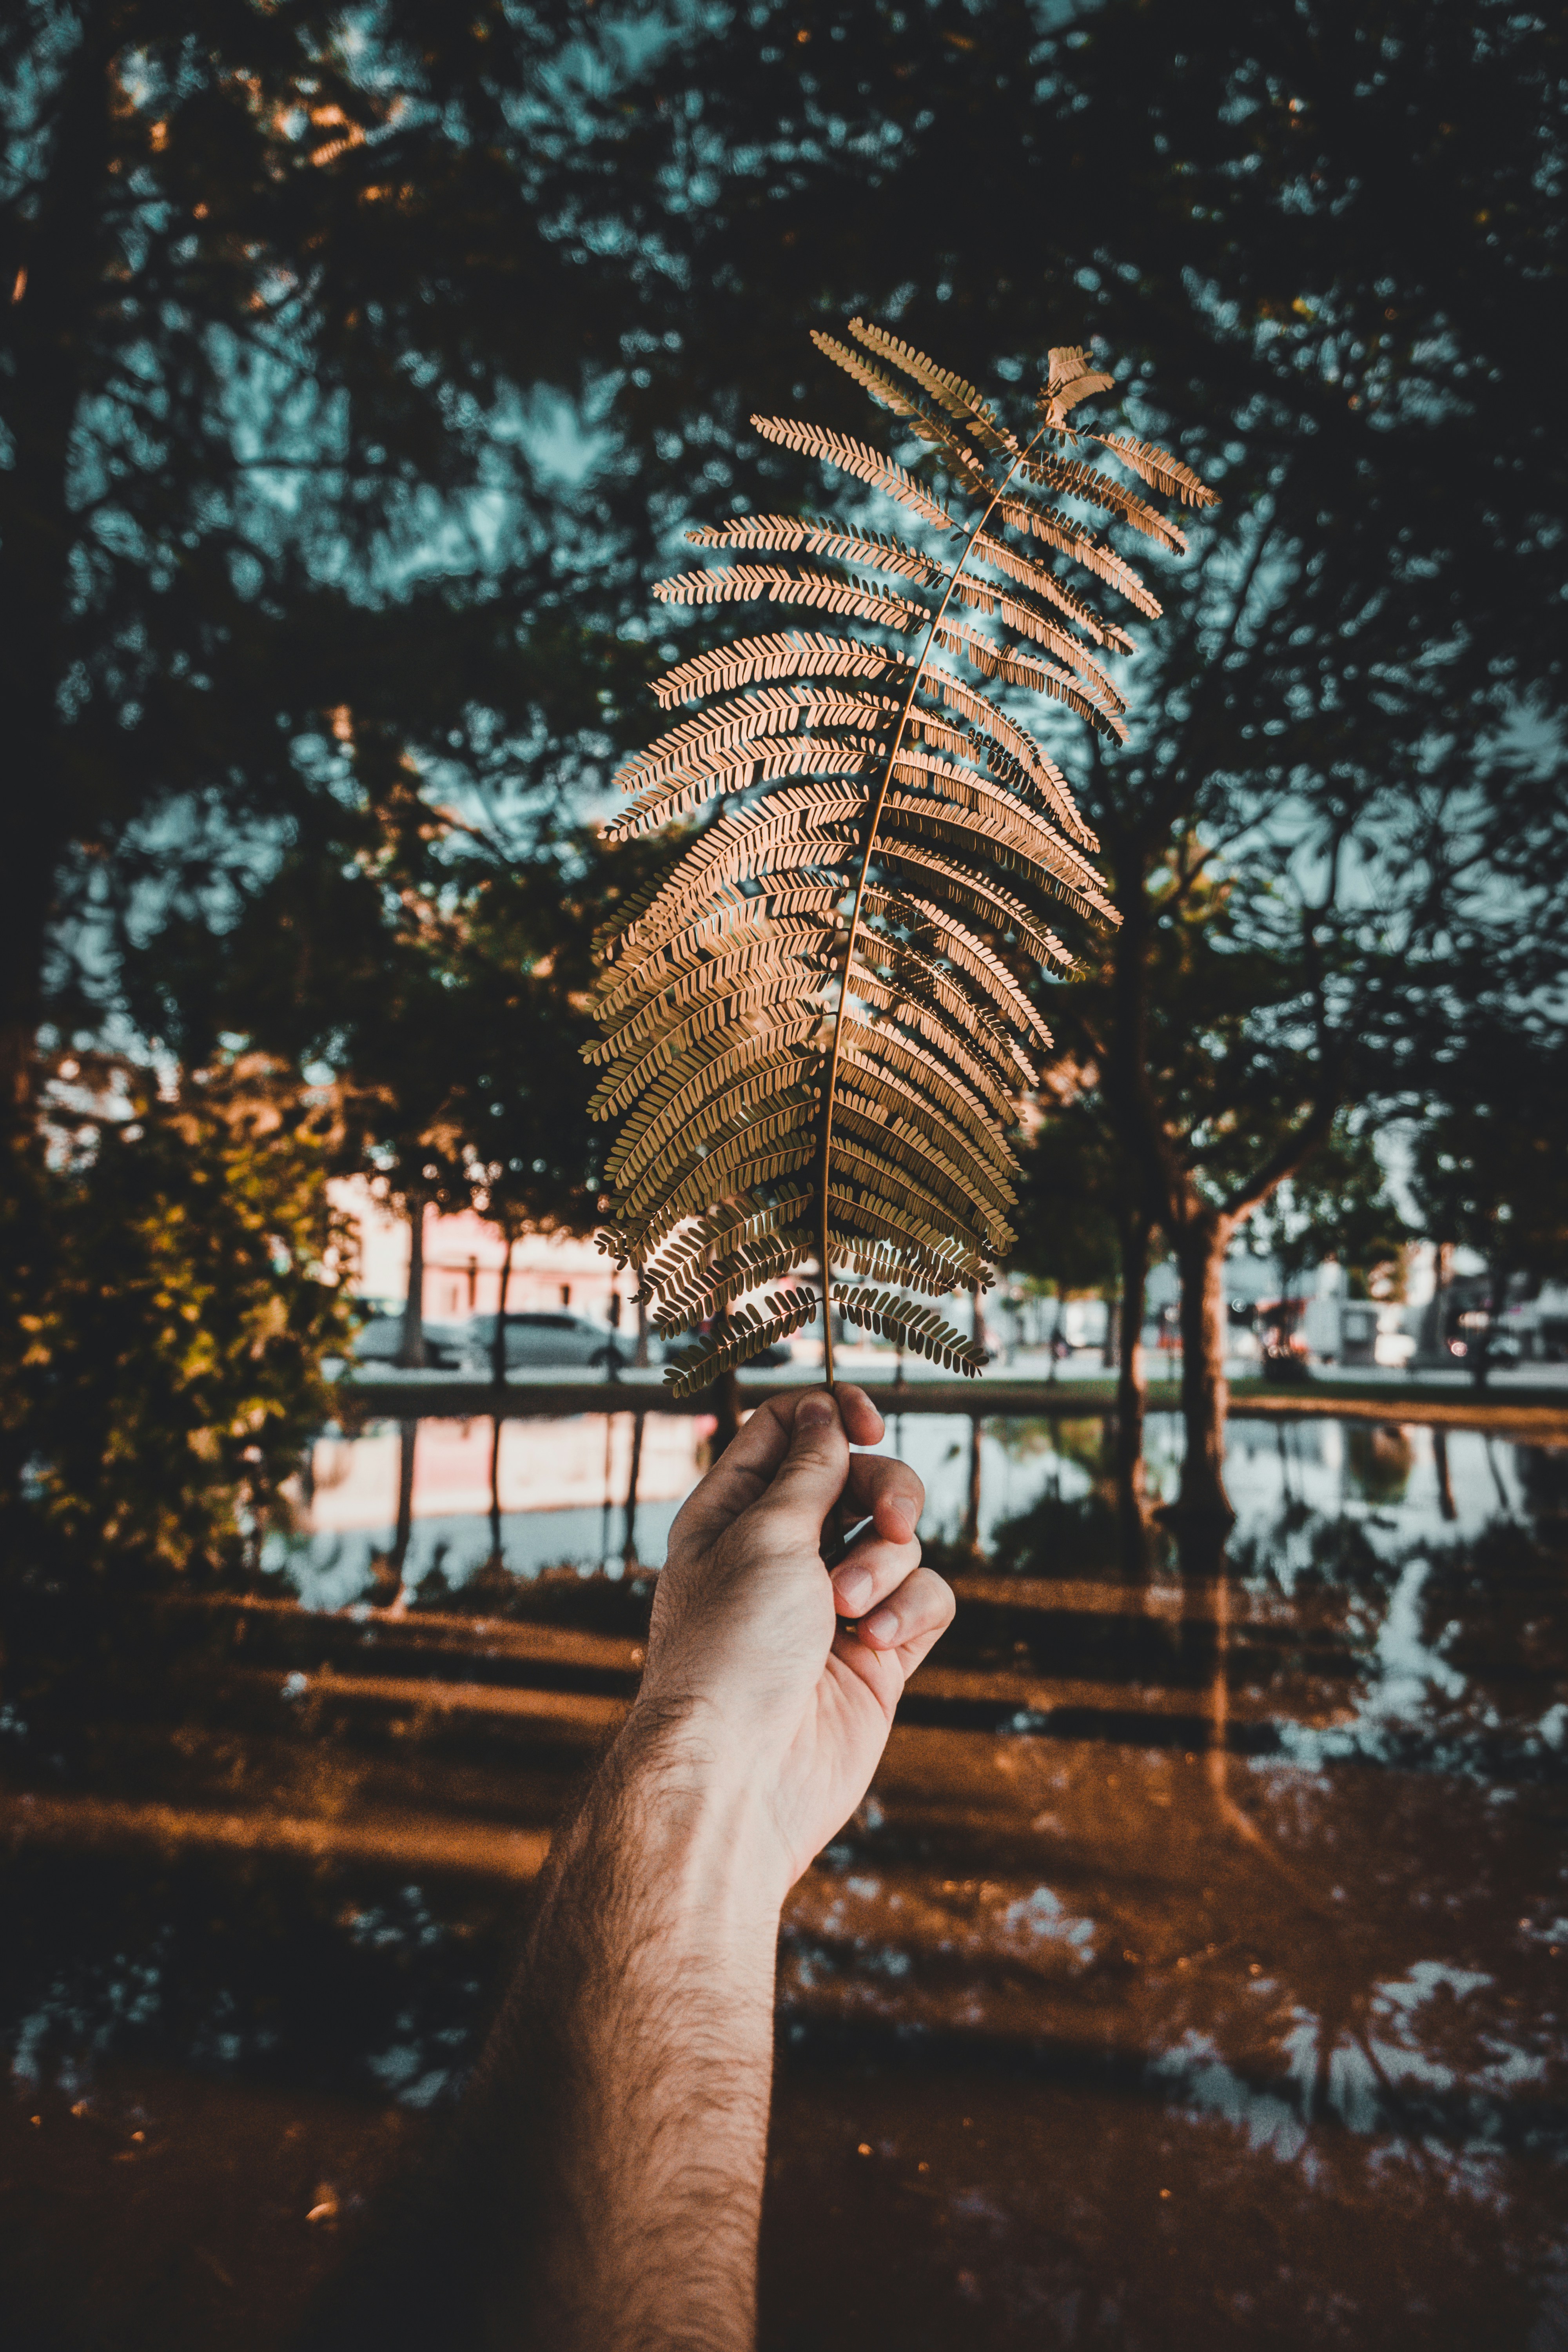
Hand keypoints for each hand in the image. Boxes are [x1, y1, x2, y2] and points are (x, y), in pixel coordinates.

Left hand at [632, 1385, 952, 1896]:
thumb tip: (823, 1414)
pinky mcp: (879, 1653)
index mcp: (734, 1514)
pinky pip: (925, 1599)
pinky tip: (877, 1641)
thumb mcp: (763, 1536)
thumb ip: (808, 1471)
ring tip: (852, 1609)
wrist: (741, 1774)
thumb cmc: (731, 1648)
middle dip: (885, 1489)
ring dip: (887, 1562)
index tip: (867, 1420)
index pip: (788, 1430)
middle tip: (892, 1517)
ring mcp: (835, 1604)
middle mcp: (783, 1554)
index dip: (832, 1413)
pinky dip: (912, 1609)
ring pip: (899, 1539)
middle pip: (858, 1478)